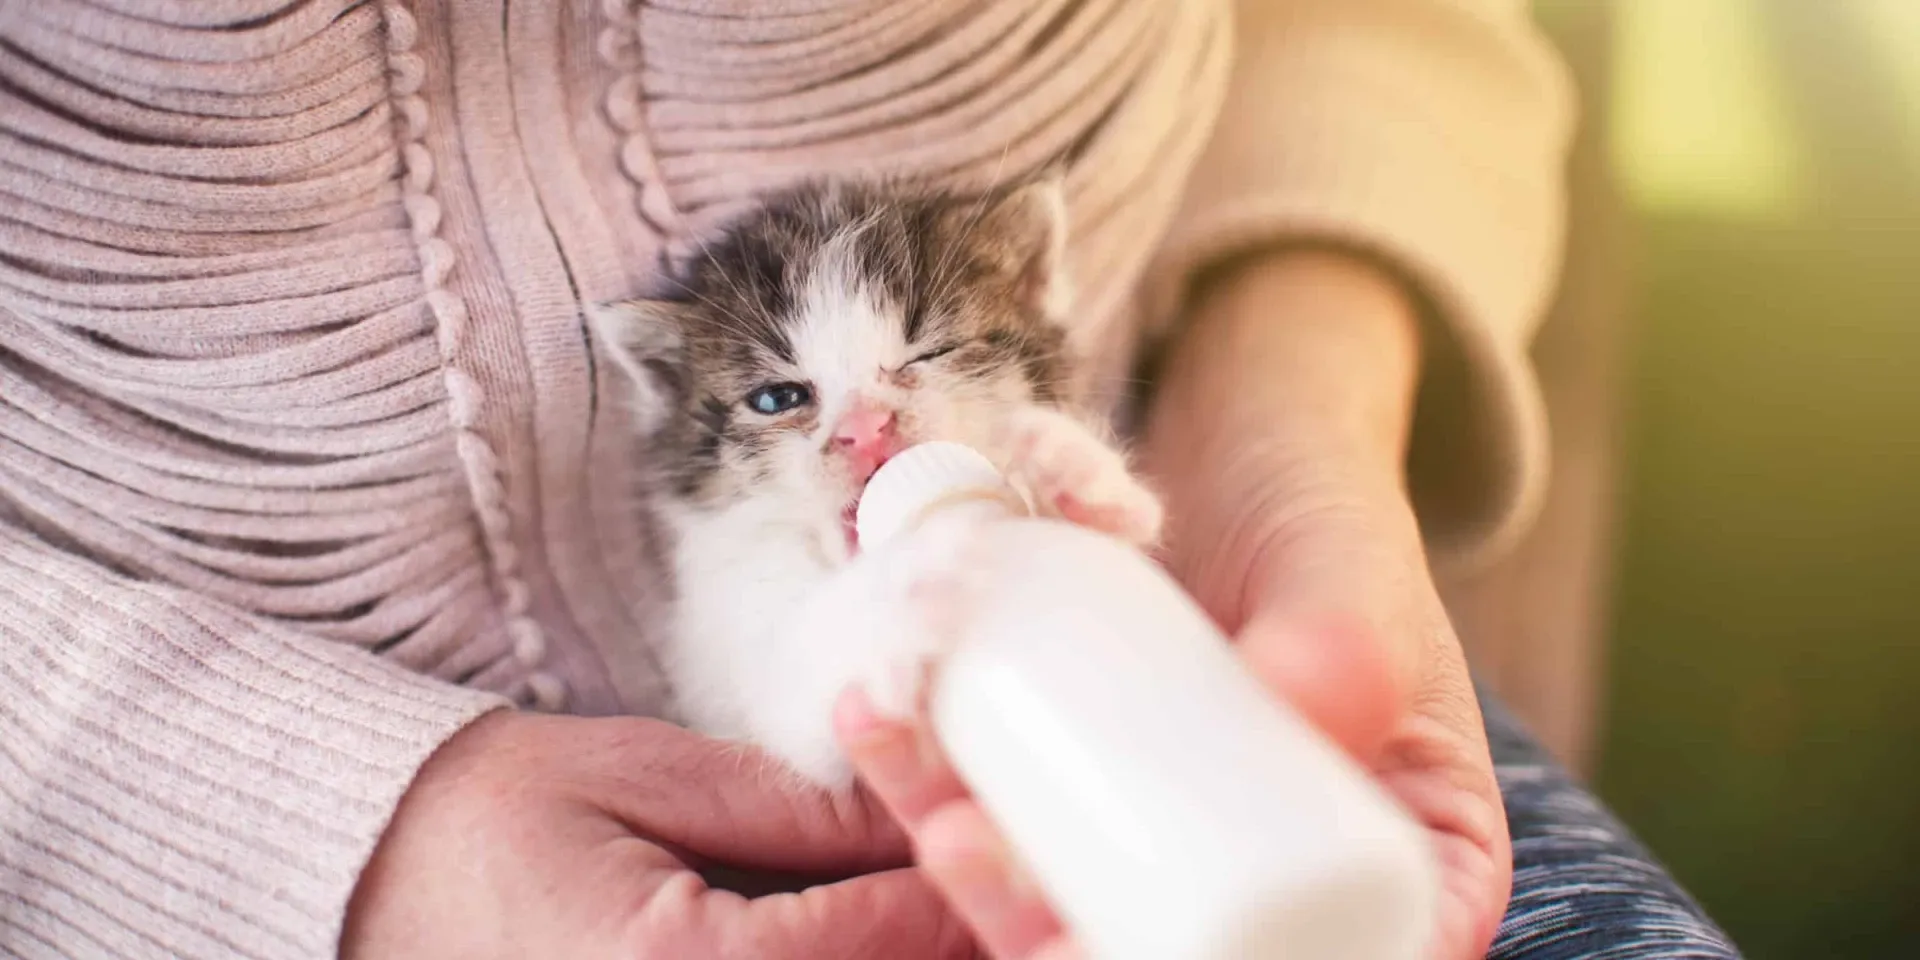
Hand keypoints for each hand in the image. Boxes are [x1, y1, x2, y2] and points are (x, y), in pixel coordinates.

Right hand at [341, 709, 975, 958]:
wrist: (358, 883)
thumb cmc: (488, 818)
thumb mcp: (648, 774)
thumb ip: (801, 811)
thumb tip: (927, 817)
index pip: (897, 934)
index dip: (975, 880)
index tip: (1018, 830)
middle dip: (956, 933)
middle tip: (1000, 876)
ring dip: (906, 954)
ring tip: (942, 902)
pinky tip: (863, 931)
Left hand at [836, 251, 1509, 959]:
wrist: (1228, 443)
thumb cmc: (1319, 504)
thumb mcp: (1348, 564)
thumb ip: (1349, 631)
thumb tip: (1307, 706)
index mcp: (1402, 863)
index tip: (1093, 947)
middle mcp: (1276, 873)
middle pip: (1169, 952)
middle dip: (1052, 946)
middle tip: (979, 861)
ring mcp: (1169, 836)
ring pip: (1073, 908)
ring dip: (979, 892)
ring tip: (932, 810)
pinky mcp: (1085, 787)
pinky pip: (1015, 823)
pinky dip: (941, 798)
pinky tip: (883, 740)